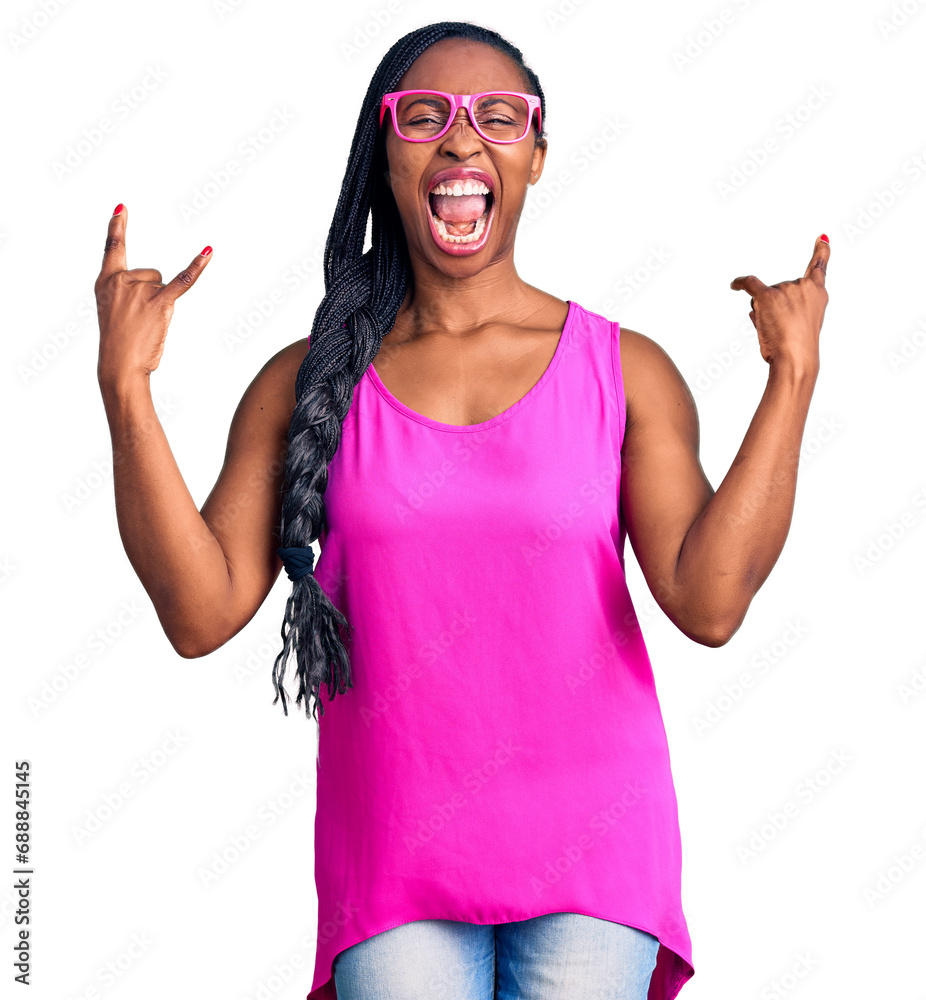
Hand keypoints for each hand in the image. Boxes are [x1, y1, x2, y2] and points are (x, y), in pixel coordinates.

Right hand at [95, 204, 211, 387]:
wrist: (119, 366)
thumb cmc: (119, 344)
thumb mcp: (114, 312)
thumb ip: (128, 293)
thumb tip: (157, 285)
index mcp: (106, 283)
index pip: (113, 249)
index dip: (117, 228)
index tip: (122, 208)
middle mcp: (121, 281)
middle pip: (151, 273)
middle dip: (152, 294)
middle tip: (139, 320)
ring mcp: (140, 290)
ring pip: (163, 284)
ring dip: (162, 303)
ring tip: (147, 324)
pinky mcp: (159, 302)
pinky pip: (183, 281)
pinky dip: (197, 268)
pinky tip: (208, 252)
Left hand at [730, 235, 828, 371]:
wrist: (795, 358)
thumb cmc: (797, 349)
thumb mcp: (800, 326)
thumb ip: (786, 310)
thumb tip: (753, 304)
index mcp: (817, 294)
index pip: (818, 269)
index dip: (821, 252)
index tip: (822, 238)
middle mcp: (803, 286)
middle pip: (779, 290)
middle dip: (775, 308)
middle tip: (784, 329)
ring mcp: (785, 289)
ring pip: (764, 296)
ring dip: (764, 313)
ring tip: (775, 330)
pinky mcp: (767, 295)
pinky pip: (749, 284)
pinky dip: (740, 284)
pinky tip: (733, 285)